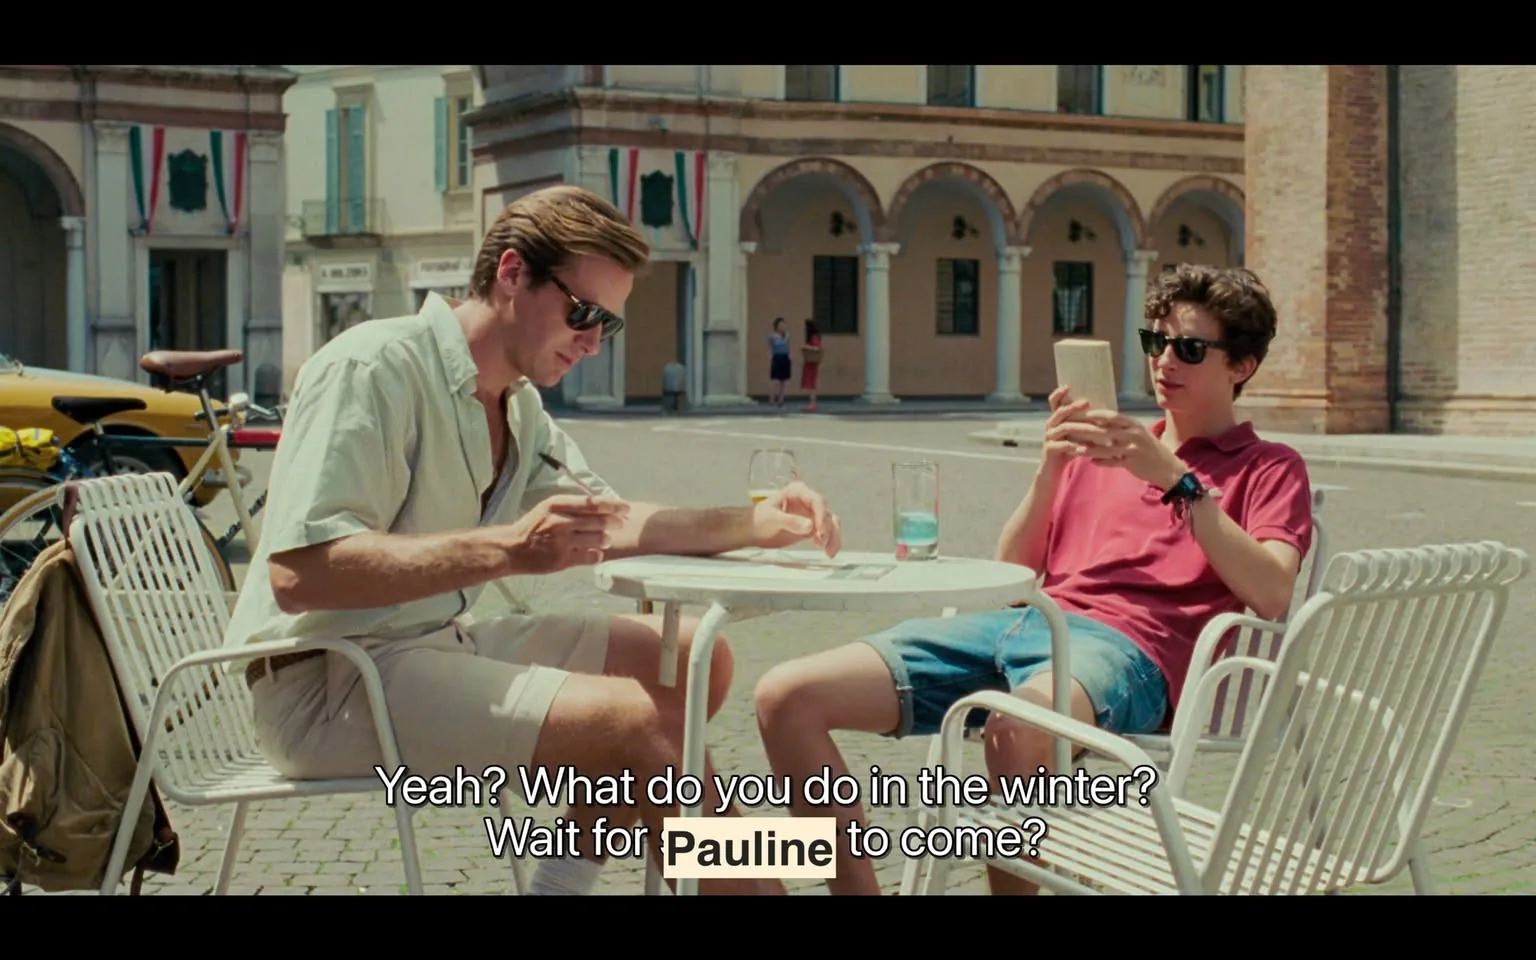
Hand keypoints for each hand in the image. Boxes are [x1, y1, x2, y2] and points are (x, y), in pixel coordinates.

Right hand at [499, 495, 630, 573]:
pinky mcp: (562, 560)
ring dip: (606, 539)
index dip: (613, 505)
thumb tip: (602, 505)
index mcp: (557, 504)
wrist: (512, 548)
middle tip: (619, 524)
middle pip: (599, 521)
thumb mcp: (548, 507)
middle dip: (614, 523)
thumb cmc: (533, 526)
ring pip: (598, 539)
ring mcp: (562, 542)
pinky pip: (590, 556)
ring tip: (605, 539)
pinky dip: (597, 554)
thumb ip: (573, 506)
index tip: (625, 507)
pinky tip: (595, 553)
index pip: (593, 503)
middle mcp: (560, 521)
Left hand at [752, 480, 842, 556]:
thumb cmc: (758, 519)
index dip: (821, 515)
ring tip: (829, 552)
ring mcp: (811, 515)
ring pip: (831, 524)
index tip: (819, 530)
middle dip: (828, 529)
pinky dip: (830, 542)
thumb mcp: (771, 518)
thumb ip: (790, 521)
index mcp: (798, 492)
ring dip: (833, 537)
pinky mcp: (812, 528)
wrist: (751, 531)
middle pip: (827, 513)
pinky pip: (827, 534)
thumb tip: (810, 527)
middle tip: (821, 542)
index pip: (817, 501)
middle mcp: (808, 501)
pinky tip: (828, 552)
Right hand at [1040, 384, 1091, 472]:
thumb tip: (1106, 414)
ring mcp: (1049, 438)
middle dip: (1073, 406)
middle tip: (1087, 402)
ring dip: (1082, 428)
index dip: (1059, 393)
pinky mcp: (1049, 450)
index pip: (1054, 403)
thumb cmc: (1068, 451)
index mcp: (1056, 420)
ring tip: (1096, 430)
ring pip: (1064, 428)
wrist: (1053, 471)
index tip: (1068, 386)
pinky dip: (1075, 446)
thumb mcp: (1076, 435)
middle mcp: (1050, 426)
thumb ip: (1085, 425)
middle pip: (1060, 412)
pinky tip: (1086, 449)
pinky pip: (1062, 446)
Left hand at [1049, 410, 1188, 489]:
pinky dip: (1101, 461)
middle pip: (1105, 431)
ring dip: (1089, 449)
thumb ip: (1121, 427)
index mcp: (1133, 424)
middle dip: (1086, 431)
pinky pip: (1113, 461)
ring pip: (1106, 448)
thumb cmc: (1149, 448)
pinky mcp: (1132, 463)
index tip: (1079, 413)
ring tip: (1075, 449)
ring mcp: (1133, 449)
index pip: (1112, 417)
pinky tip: (1091, 461)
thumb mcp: (1138, 433)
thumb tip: (1100, 420)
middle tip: (1069, 431)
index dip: (1095, 415)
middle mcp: (1134, 434)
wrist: (1167, 467)